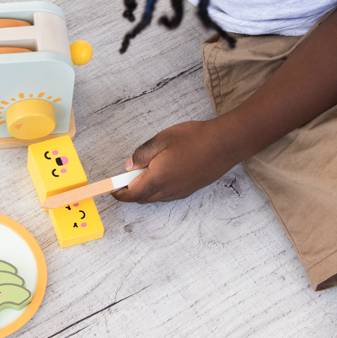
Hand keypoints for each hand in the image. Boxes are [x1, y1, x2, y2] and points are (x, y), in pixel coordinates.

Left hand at [113, 120, 238, 203]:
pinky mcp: (190, 190)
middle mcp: (168, 190)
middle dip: (130, 191)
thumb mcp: (162, 139)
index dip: (118, 193)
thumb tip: (130, 165)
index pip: (131, 194)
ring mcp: (180, 192)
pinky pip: (167, 195)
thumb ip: (142, 154)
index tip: (111, 189)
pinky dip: (158, 189)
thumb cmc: (195, 138)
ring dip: (145, 190)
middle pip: (142, 199)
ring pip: (155, 198)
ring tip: (145, 170)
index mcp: (157, 178)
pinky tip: (162, 172)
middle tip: (125, 177)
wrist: (225, 144)